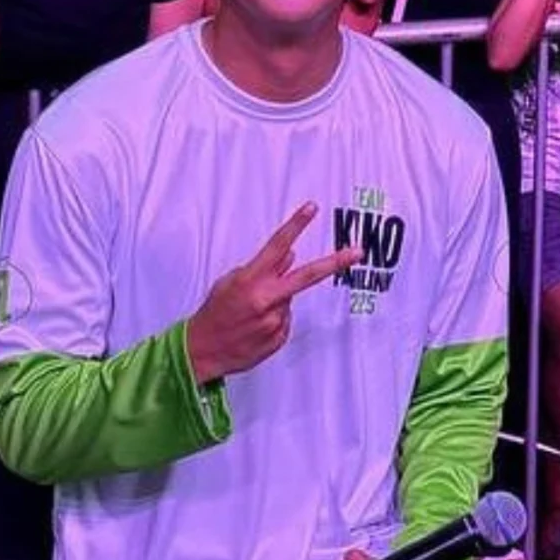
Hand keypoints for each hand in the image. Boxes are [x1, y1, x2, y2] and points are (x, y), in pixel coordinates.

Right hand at [184, 202, 361, 383]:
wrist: (202, 351)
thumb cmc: (213, 312)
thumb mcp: (230, 282)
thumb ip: (263, 268)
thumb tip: (290, 255)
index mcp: (250, 281)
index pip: (277, 246)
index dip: (296, 225)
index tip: (311, 208)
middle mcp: (266, 300)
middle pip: (307, 276)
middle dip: (334, 263)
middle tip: (357, 252)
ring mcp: (275, 321)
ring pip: (289, 300)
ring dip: (277, 301)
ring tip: (251, 313)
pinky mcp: (279, 338)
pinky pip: (285, 321)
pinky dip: (274, 319)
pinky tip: (254, 326)